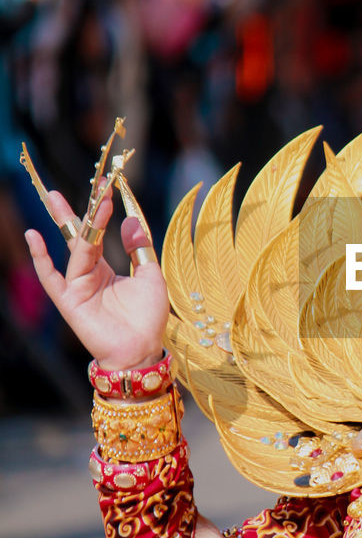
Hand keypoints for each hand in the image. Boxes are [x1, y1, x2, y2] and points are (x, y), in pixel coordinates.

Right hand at [24, 187, 168, 370]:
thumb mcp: (151, 276)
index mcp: (105, 268)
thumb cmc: (148, 319)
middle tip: (62, 188)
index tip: (105, 186)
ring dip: (78, 227)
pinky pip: (52, 278)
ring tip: (73, 202)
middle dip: (73, 212)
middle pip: (77, 237)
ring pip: (76, 251)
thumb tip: (129, 218)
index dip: (100, 210)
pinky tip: (34, 236)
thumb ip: (139, 248)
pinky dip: (41, 259)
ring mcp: (77, 286)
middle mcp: (88, 274)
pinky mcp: (70, 302)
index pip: (97, 233)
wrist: (143, 351)